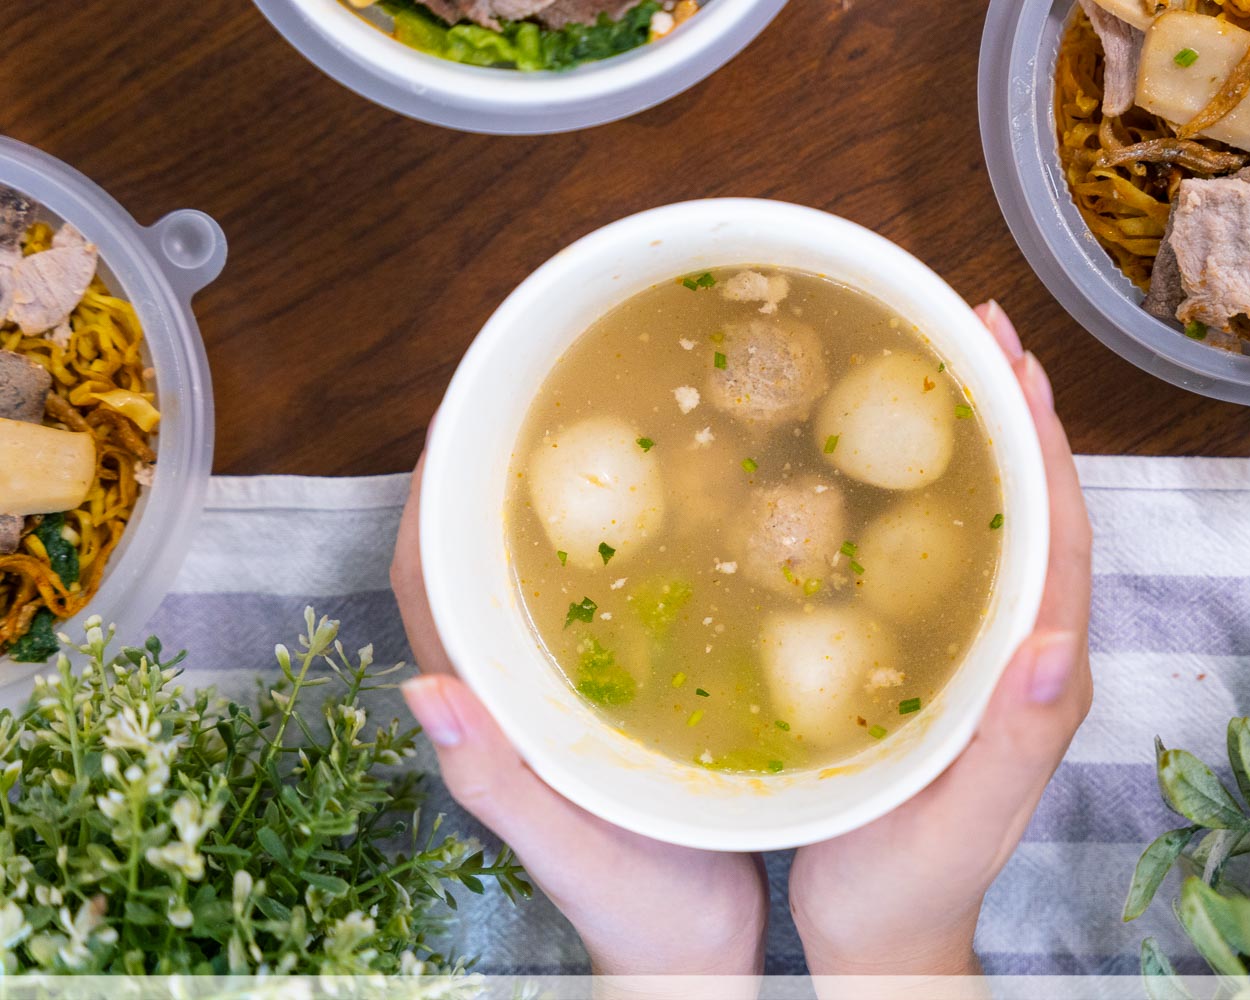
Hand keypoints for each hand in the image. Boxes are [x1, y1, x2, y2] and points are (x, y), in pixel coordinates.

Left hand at [390, 458, 767, 977]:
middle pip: (473, 564)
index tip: (453, 423)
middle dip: (482, 480)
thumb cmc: (634, 910)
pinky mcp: (609, 699)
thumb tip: (422, 686)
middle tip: (524, 399)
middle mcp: (510, 692)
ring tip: (589, 433)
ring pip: (532, 576)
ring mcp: (557, 692)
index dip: (426, 504)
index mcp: (485, 718)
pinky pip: (594, 606)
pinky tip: (666, 517)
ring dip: (542, 504)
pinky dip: (611, 551)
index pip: (427, 590)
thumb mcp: (567, 850)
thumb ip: (496, 780)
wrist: (695, 950)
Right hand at [788, 301, 1093, 979]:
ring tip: (927, 369)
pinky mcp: (934, 664)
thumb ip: (1018, 740)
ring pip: (987, 526)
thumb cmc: (914, 886)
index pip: (1061, 536)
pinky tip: (863, 473)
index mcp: (1042, 679)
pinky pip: (937, 563)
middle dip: (1013, 413)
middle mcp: (1023, 653)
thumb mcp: (962, 821)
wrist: (878, 934)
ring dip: (970, 443)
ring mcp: (979, 656)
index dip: (1043, 442)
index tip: (1013, 357)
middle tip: (970, 327)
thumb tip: (1058, 636)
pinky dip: (915, 500)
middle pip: (1033, 510)